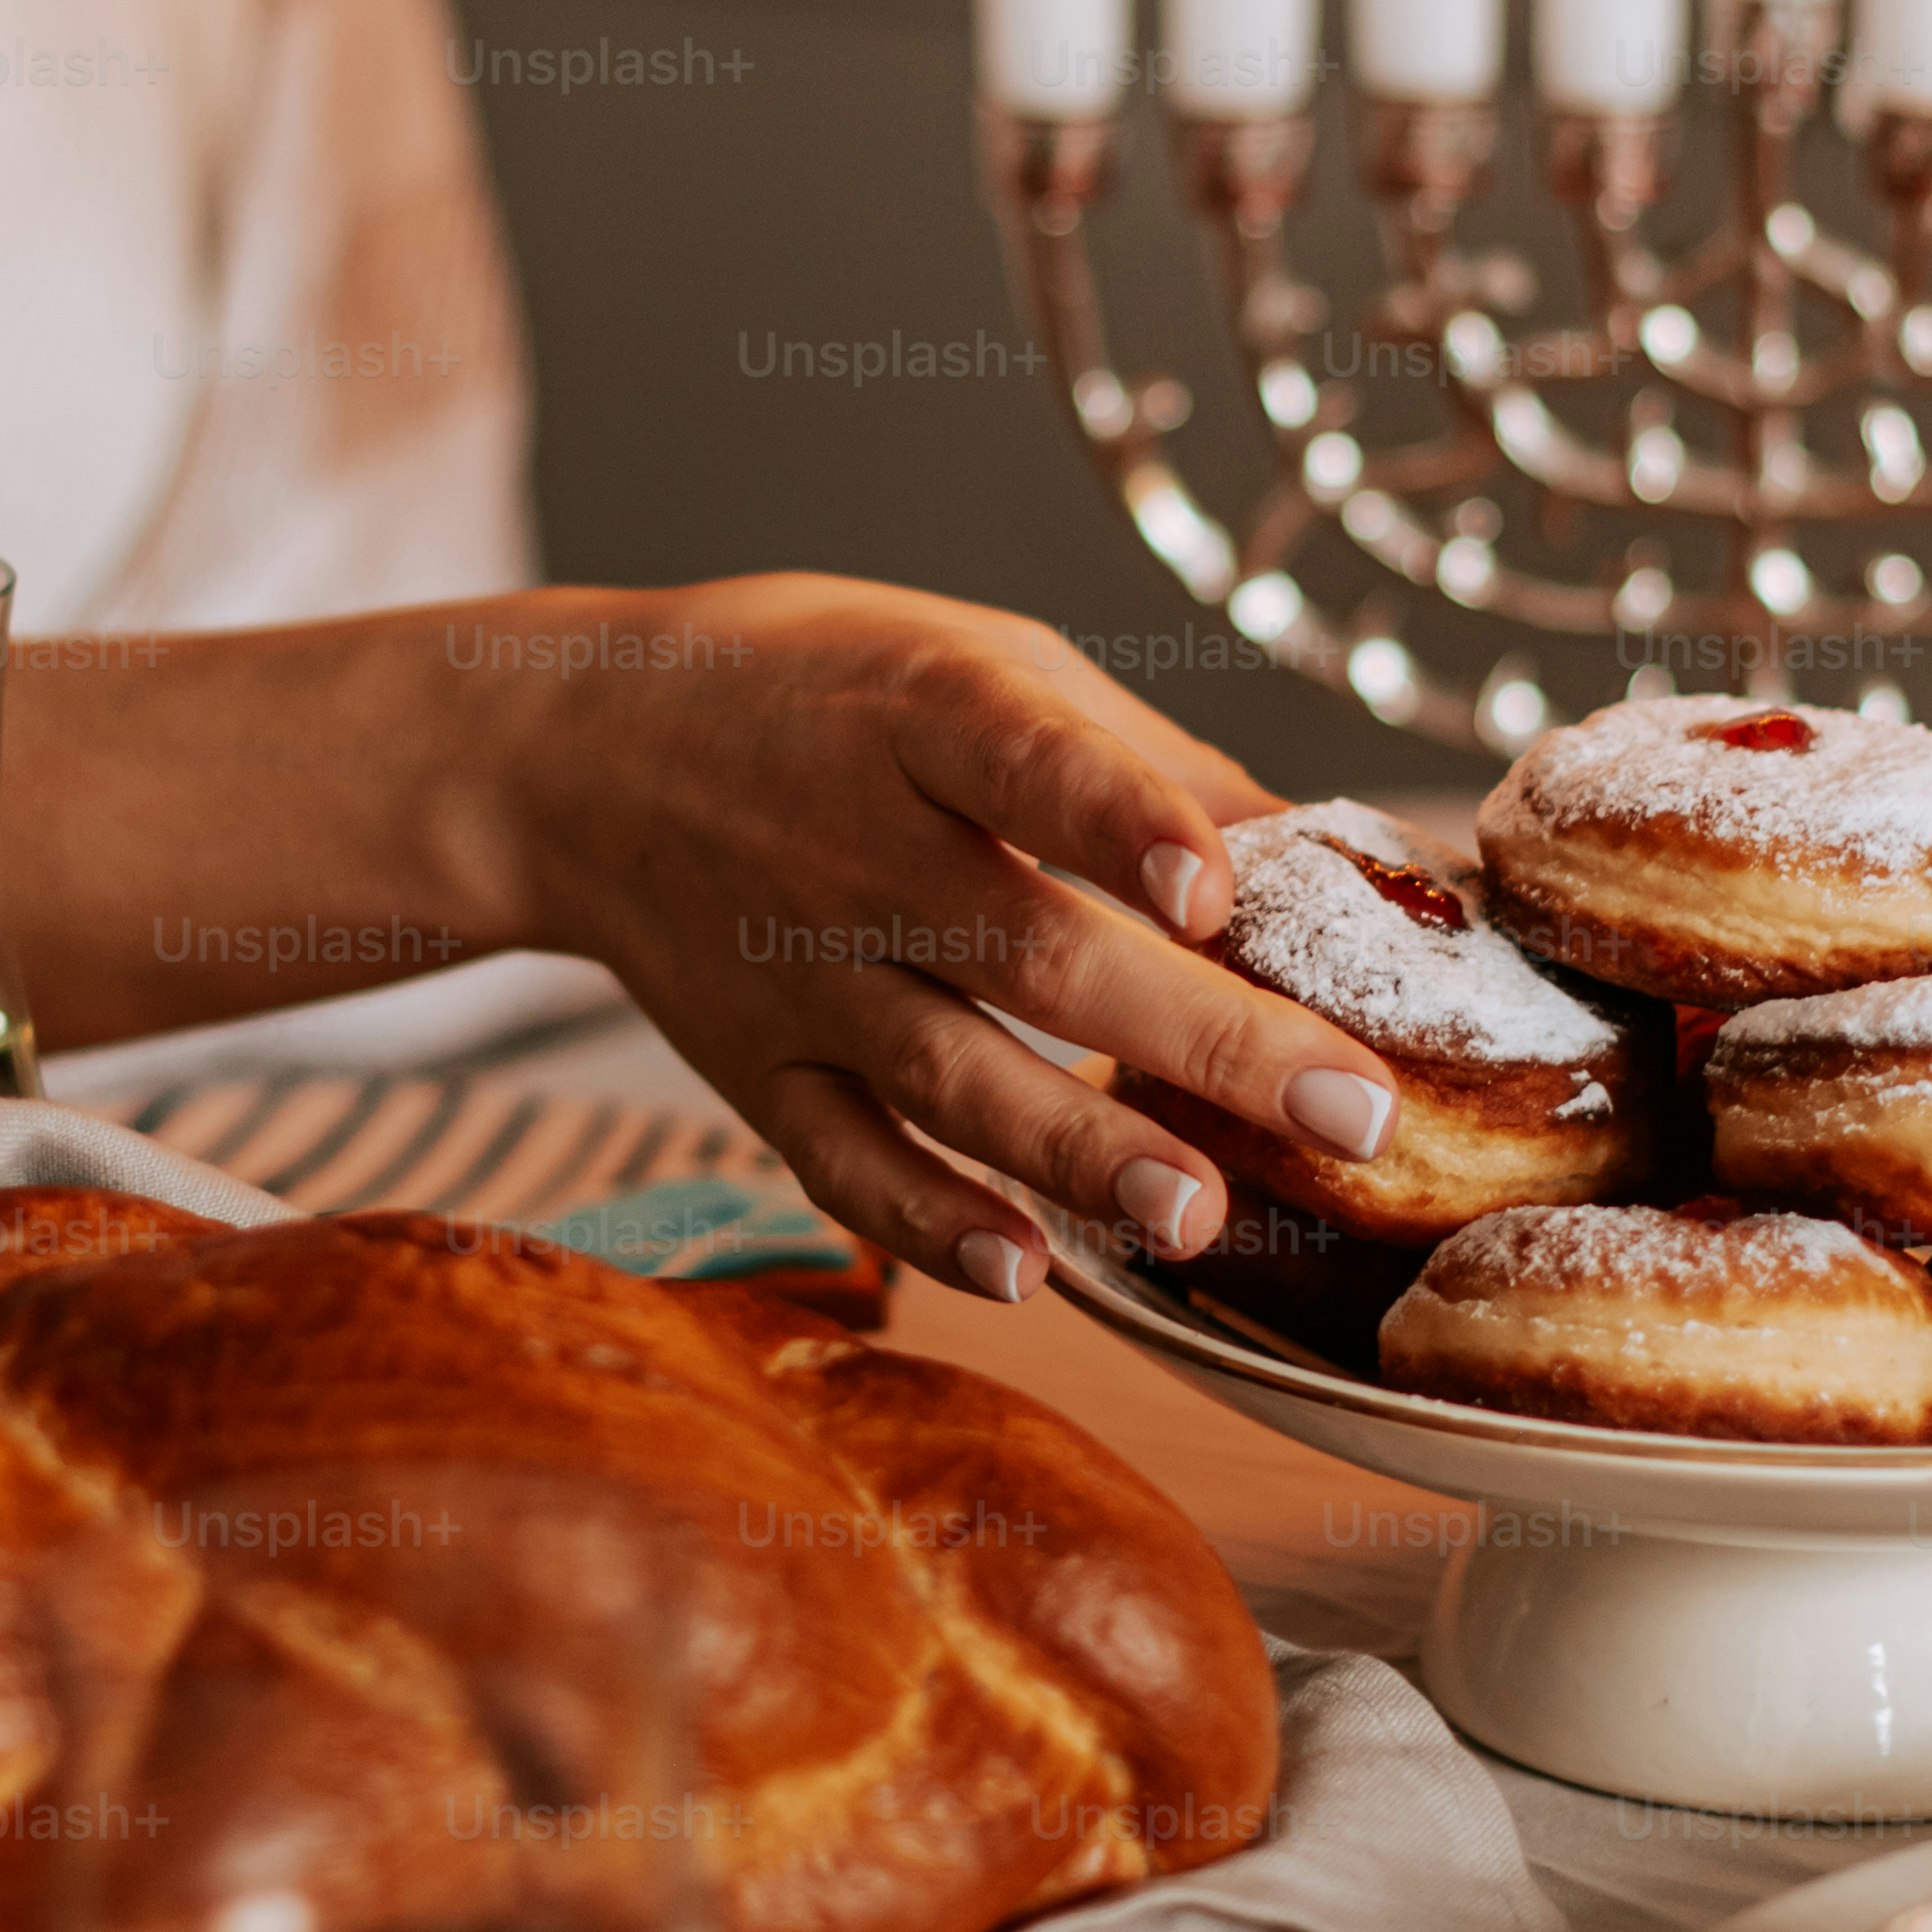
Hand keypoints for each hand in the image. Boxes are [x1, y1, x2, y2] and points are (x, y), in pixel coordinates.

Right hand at [453, 578, 1407, 1301]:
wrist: (579, 751)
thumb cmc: (822, 692)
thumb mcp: (973, 658)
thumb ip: (1140, 759)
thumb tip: (1322, 855)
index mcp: (924, 714)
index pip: (1027, 763)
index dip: (1121, 822)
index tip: (1215, 885)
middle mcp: (857, 847)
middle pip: (1033, 952)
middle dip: (1200, 1040)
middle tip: (1352, 1112)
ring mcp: (801, 971)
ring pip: (948, 1075)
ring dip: (1078, 1153)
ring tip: (1200, 1215)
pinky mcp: (759, 1070)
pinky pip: (840, 1161)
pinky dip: (925, 1223)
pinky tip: (1027, 1273)